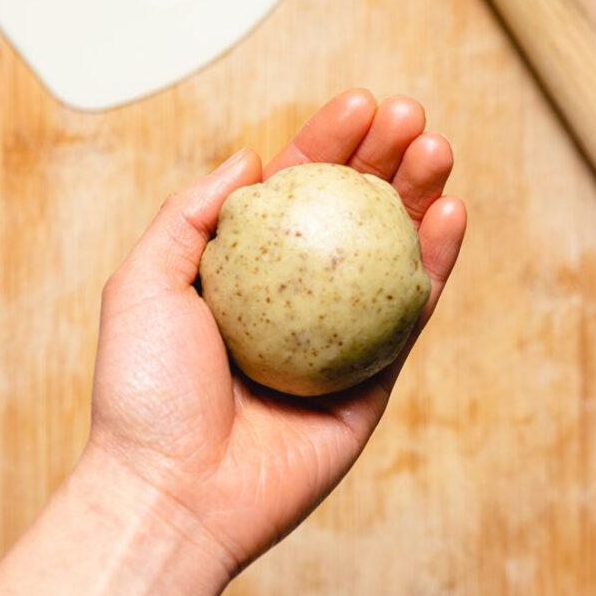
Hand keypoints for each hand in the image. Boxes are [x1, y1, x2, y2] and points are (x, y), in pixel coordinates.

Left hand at [89, 89, 465, 582]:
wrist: (172, 493)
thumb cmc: (145, 390)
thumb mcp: (144, 281)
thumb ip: (191, 212)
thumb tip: (251, 156)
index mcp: (245, 270)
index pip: (294, 189)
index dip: (328, 141)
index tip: (358, 102)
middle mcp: (296, 296)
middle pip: (351, 210)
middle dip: (384, 155)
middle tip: (409, 113)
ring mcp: (340, 335)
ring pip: (391, 251)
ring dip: (421, 193)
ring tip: (437, 147)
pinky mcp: (374, 377)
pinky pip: (412, 311)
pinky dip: (437, 261)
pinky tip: (451, 213)